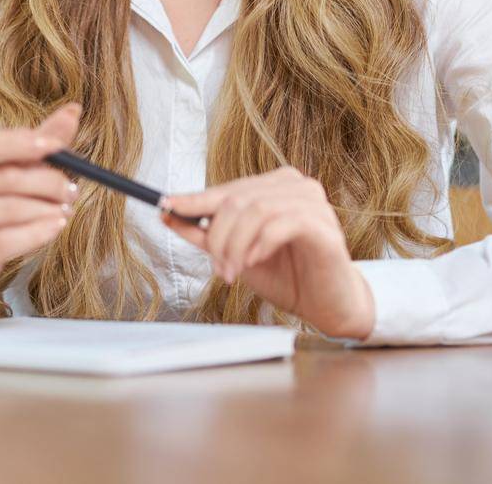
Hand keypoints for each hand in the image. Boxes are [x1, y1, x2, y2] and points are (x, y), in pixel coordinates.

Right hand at [0, 103, 81, 293]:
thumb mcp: (9, 164)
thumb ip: (39, 140)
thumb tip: (73, 111)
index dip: (14, 143)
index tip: (53, 146)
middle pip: (2, 178)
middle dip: (47, 182)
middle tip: (71, 188)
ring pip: (8, 210)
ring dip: (47, 208)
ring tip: (65, 208)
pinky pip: (4, 241)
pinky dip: (37, 233)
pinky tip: (56, 226)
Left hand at [160, 167, 374, 340]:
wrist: (327, 305)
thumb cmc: (287, 275)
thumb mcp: (237, 254)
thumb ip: (206, 234)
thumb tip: (168, 213)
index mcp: (275, 185)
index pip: (227, 189)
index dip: (194, 198)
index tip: (164, 205)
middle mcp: (296, 185)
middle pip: (239, 198)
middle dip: (218, 235)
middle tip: (216, 266)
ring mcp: (314, 203)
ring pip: (257, 209)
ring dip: (236, 244)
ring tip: (232, 271)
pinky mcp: (325, 226)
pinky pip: (282, 224)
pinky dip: (260, 244)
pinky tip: (254, 262)